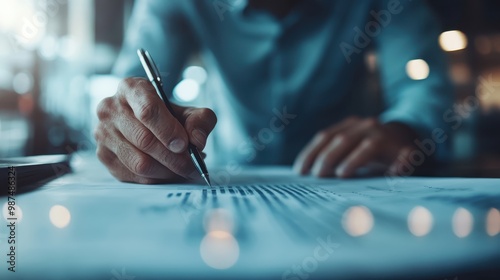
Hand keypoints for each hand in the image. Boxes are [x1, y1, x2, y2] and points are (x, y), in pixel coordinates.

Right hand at [94, 77, 216, 183]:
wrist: (148, 125)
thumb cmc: (168, 117)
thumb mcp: (190, 112)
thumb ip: (201, 121)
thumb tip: (197, 141)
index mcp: (131, 88)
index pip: (148, 110)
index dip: (169, 130)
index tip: (184, 144)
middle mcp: (110, 108)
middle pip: (144, 140)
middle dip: (174, 158)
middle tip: (192, 164)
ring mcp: (103, 133)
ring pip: (139, 162)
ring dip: (167, 171)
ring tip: (183, 169)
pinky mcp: (104, 156)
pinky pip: (134, 176)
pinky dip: (157, 179)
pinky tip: (169, 173)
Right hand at [293, 117, 417, 177]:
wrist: (399, 135)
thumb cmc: (401, 156)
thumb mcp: (408, 163)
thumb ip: (404, 165)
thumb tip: (400, 166)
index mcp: (383, 138)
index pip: (367, 148)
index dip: (353, 160)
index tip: (340, 175)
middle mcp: (367, 126)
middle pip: (343, 140)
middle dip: (328, 158)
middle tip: (317, 177)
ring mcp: (352, 123)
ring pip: (327, 136)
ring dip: (312, 154)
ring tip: (300, 172)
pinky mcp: (341, 125)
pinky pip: (321, 136)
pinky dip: (309, 151)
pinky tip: (301, 165)